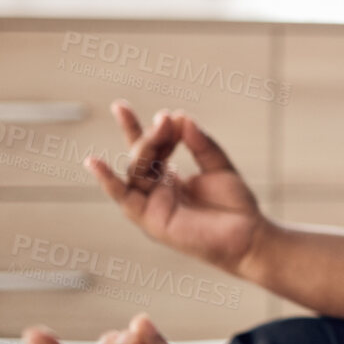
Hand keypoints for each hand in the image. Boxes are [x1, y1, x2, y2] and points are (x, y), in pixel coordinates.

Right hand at [86, 101, 275, 278]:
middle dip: (151, 134)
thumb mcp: (220, 166)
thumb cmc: (235, 206)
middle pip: (141, 156)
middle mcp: (157, 190)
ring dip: (145, 147)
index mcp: (170, 178)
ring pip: (136, 171)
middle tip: (166, 118)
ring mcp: (152, 205)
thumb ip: (201, 143)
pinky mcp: (151, 220)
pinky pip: (125, 199)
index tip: (133, 106)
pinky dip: (108, 181)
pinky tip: (94, 162)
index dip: (144, 127)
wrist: (248, 237)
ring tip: (160, 127)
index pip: (150, 148)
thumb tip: (182, 117)